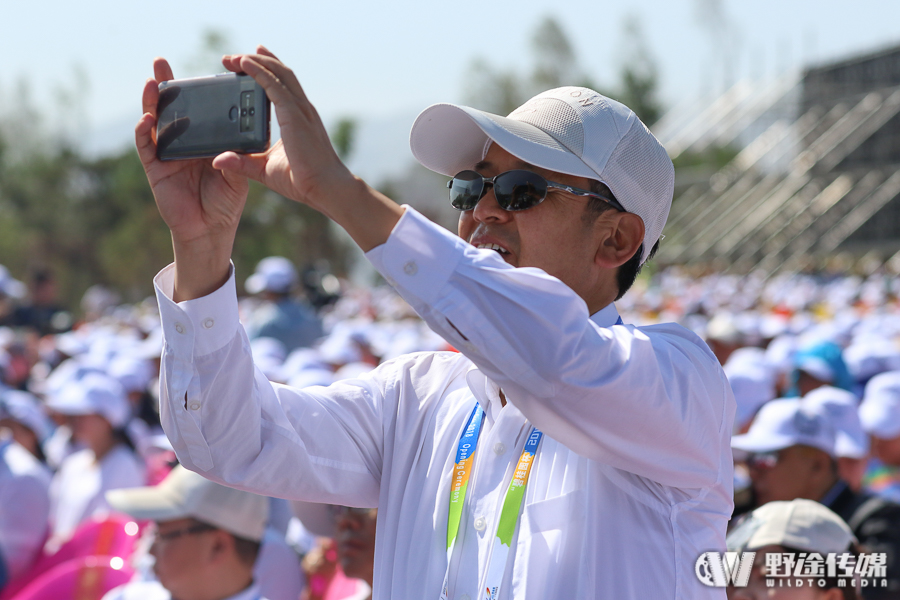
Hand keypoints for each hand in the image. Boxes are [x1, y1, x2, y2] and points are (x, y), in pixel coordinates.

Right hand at [135, 58, 248, 299]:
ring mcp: (166, 153)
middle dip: (165, 84)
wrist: (211, 230)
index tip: (197, 71)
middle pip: (170, 108)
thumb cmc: (226, 201)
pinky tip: (147, 119)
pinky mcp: (154, 169)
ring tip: (152, 83)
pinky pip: (145, 147)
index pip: (197, 108)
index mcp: (204, 139)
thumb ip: (235, 159)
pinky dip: (144, 132)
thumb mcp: (237, 176)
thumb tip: (236, 142)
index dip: (194, 90)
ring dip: (150, 102)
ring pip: (154, 121)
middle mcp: (183, 142)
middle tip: (161, 63)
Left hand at [215, 46, 403, 250]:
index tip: (248, 62)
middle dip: (257, 61)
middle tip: (233, 58)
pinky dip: (259, 72)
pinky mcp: (294, 115)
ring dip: (256, 61)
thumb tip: (219, 160)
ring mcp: (299, 110)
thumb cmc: (303, 181)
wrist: (326, 188)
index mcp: (297, 119)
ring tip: (235, 57)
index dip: (267, 70)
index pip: (282, 85)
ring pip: (278, 74)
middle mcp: (300, 109)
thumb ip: (243, 162)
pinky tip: (244, 64)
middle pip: (280, 73)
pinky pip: (274, 86)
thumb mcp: (265, 168)